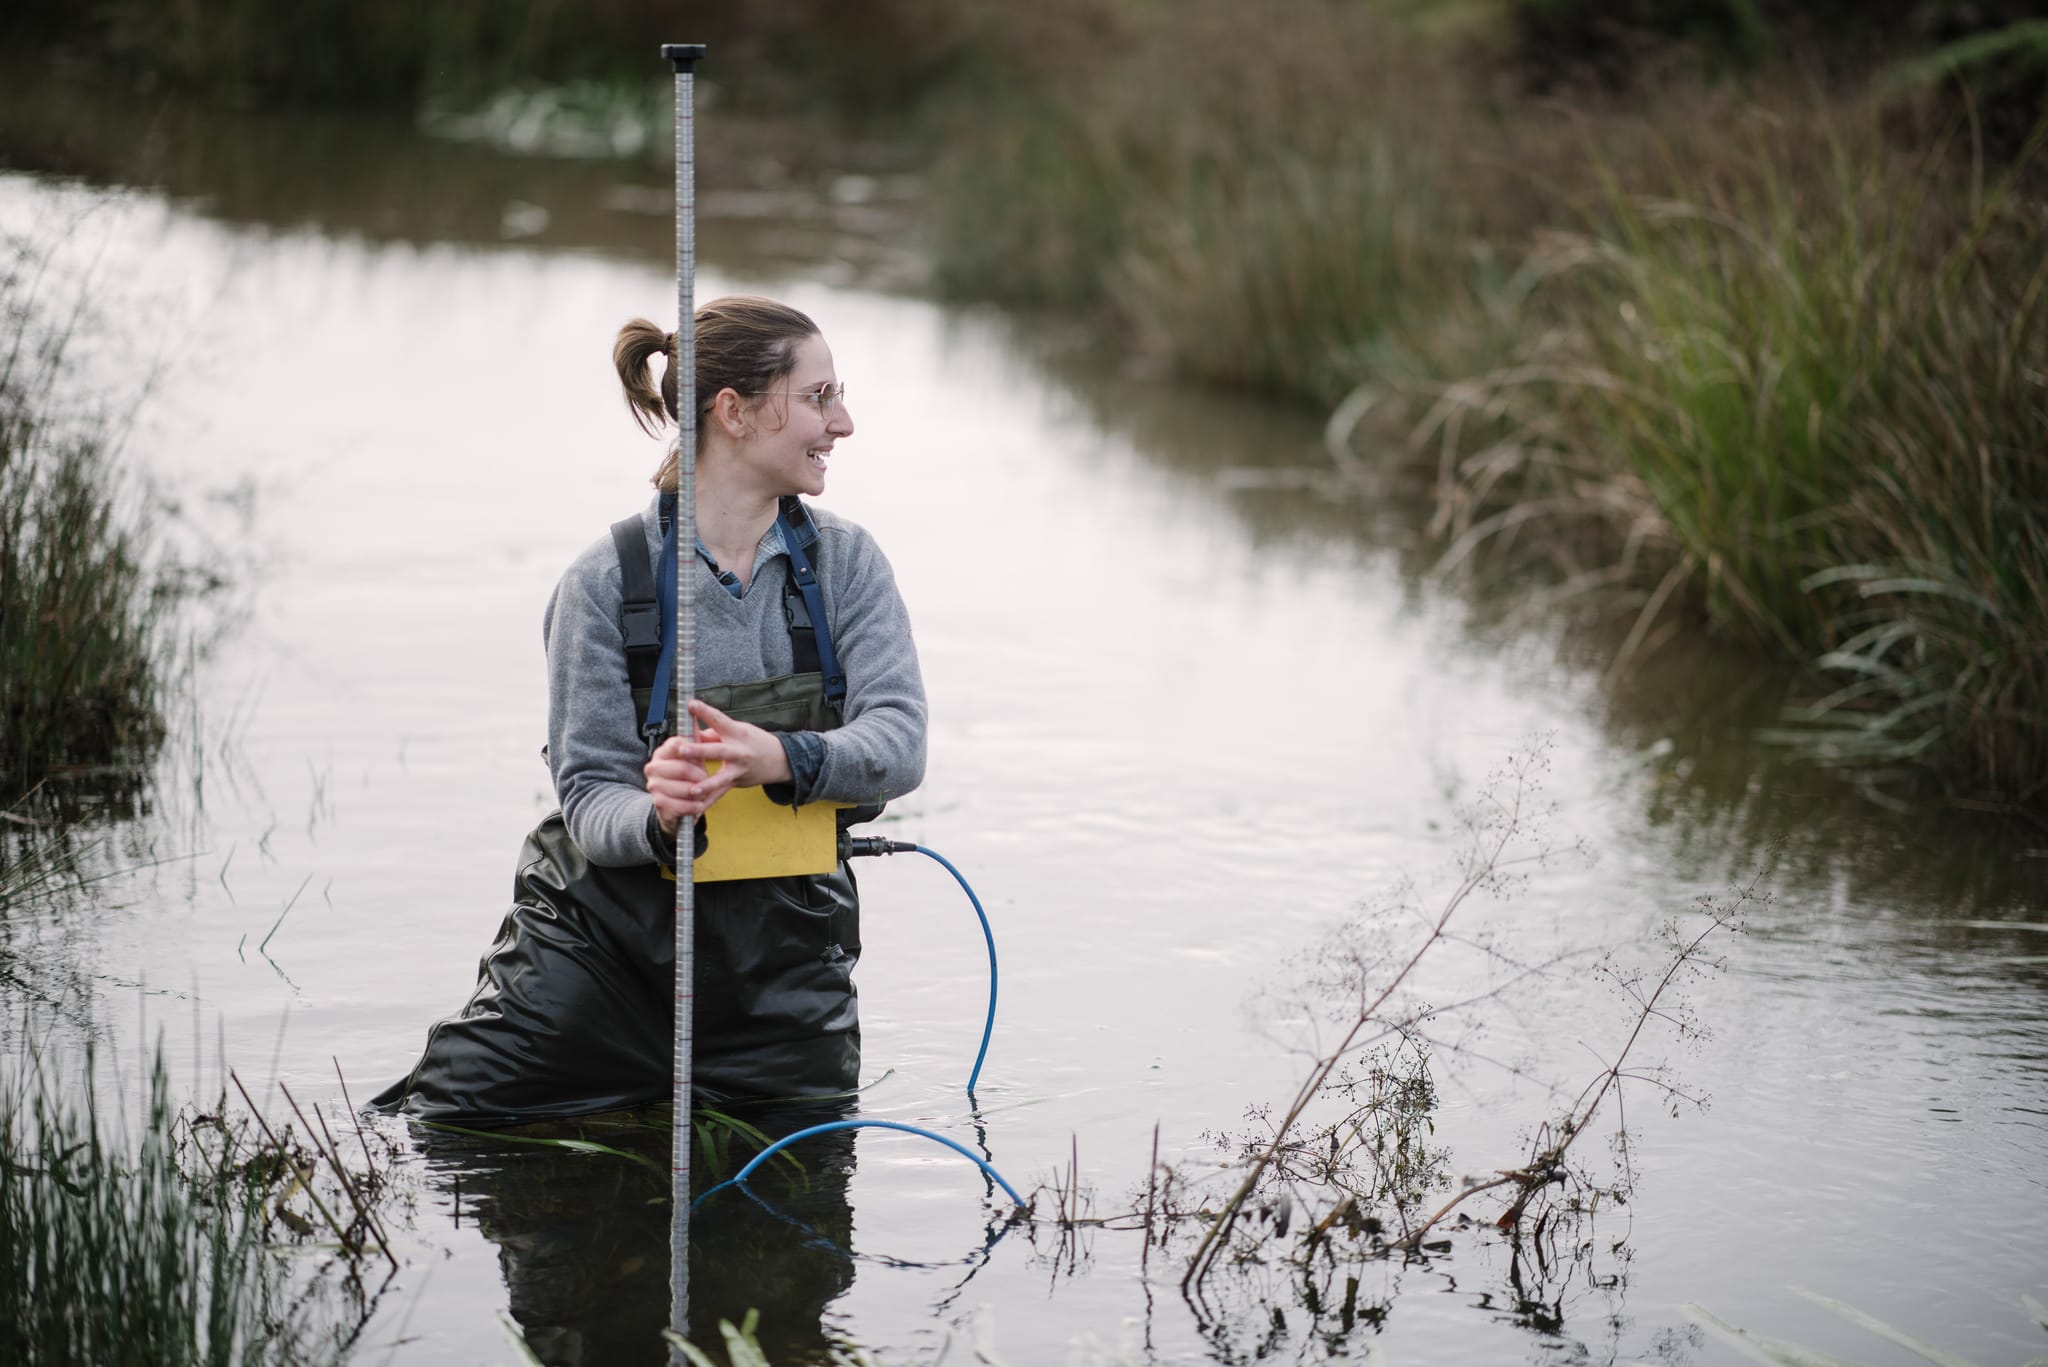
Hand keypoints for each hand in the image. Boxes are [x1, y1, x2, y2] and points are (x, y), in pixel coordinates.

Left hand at [642, 699, 794, 835]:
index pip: (719, 719)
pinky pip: (720, 793)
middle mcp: (739, 751)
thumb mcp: (737, 730)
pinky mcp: (737, 782)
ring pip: (721, 778)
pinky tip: (696, 808)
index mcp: (737, 732)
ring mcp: (739, 769)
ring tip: (692, 790)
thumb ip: (712, 733)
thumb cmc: (755, 741)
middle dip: (699, 751)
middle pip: (718, 750)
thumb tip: (690, 733)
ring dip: (706, 784)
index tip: (690, 704)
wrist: (780, 760)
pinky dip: (708, 801)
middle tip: (682, 749)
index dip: (705, 711)